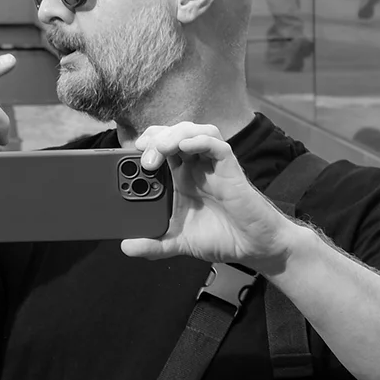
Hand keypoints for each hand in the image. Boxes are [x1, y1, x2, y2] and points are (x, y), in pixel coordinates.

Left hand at [122, 124, 301, 273]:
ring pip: (194, 131)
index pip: (160, 147)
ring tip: (160, 148)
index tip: (126, 154)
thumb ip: (153, 245)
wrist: (253, 247)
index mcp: (181, 178)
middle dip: (155, 137)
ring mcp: (213, 166)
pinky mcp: (230, 170)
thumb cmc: (221, 237)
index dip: (144, 143)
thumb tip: (126, 247)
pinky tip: (185, 146)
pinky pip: (217, 144)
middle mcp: (196, 166)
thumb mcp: (179, 242)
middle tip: (141, 155)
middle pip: (174, 133)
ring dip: (174, 134)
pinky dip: (200, 140)